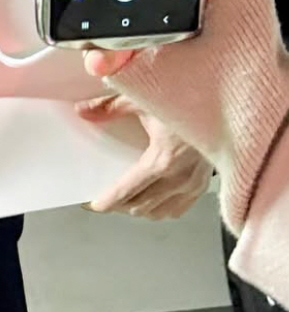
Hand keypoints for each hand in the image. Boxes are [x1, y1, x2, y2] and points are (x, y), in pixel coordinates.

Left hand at [74, 94, 211, 217]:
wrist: (226, 105)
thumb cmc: (187, 99)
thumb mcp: (144, 98)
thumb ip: (110, 107)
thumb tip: (83, 111)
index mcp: (163, 160)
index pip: (128, 190)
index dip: (108, 200)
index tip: (94, 204)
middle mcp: (180, 178)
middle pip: (141, 206)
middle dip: (120, 204)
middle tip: (105, 197)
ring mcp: (194, 184)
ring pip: (159, 212)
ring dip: (140, 208)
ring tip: (126, 199)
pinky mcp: (204, 185)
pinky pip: (179, 209)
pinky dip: (162, 208)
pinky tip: (153, 199)